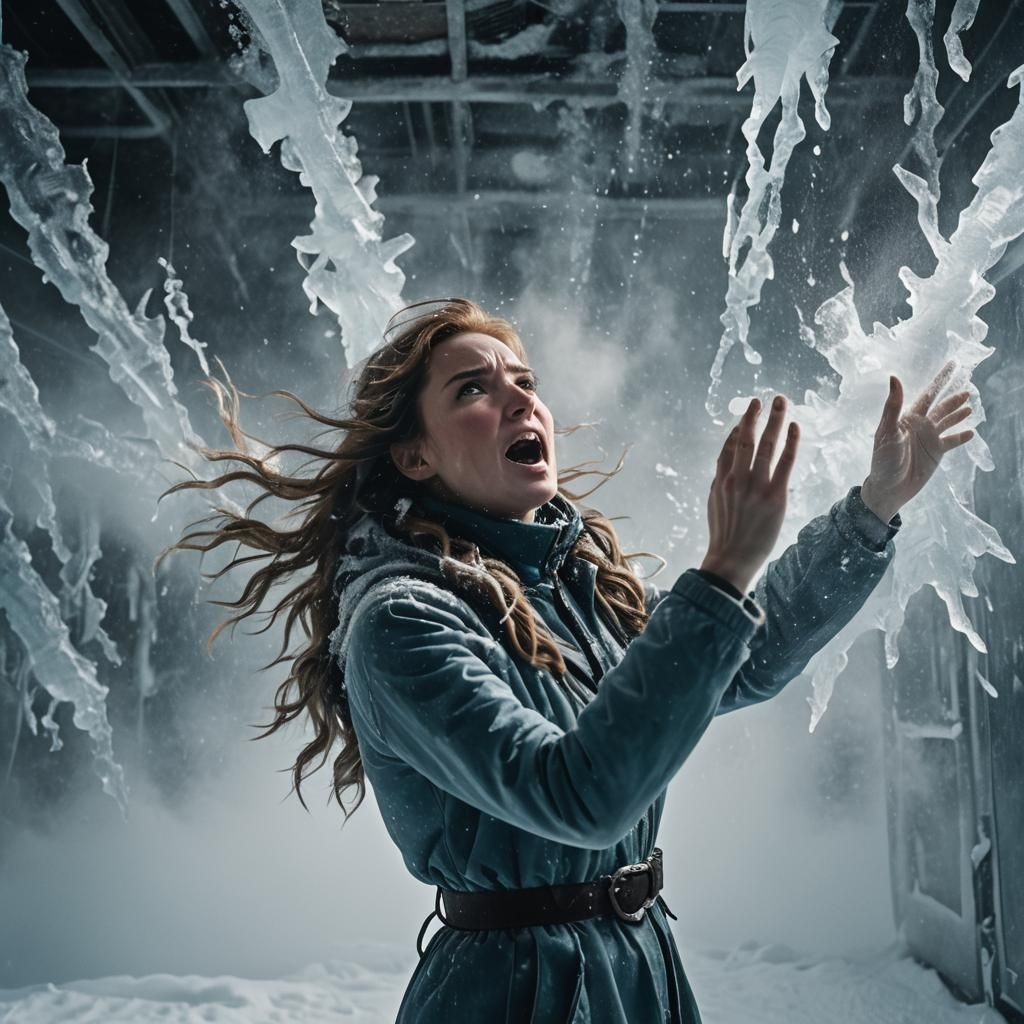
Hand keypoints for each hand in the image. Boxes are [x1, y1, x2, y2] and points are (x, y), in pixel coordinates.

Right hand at [701, 395, 799, 594]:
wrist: (731, 560)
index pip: (729, 446)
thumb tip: (725, 469)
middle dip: (753, 416)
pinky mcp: (775, 496)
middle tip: (761, 399)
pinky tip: (795, 427)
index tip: (745, 416)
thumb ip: (721, 483)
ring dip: (774, 420)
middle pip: (746, 438)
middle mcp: (737, 478)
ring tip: (781, 402)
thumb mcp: (714, 505)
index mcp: (720, 480)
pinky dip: (791, 442)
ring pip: (766, 444)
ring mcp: (756, 486)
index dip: (738, 428)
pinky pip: (785, 462)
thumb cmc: (724, 535)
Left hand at [860, 360, 974, 522]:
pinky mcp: (936, 453)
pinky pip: (952, 441)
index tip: (953, 365)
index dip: (941, 379)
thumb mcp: (887, 431)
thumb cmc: (884, 460)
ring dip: (958, 413)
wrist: (889, 488)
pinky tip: (971, 431)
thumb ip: (893, 406)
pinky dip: (961, 436)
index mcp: (908, 417)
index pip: (928, 394)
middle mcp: (920, 425)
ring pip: (948, 421)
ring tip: (970, 405)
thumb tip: (894, 377)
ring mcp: (929, 438)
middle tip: (967, 388)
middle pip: (942, 406)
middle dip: (954, 397)